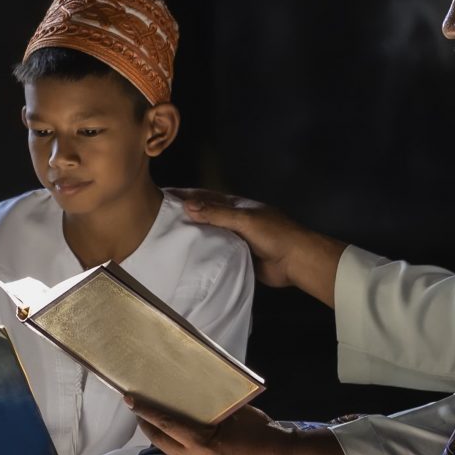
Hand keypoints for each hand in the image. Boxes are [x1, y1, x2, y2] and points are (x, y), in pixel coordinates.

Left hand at [122, 400, 303, 454]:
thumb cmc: (260, 431)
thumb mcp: (234, 414)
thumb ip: (210, 409)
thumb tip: (191, 398)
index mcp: (202, 445)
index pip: (167, 425)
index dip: (147, 412)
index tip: (131, 400)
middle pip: (161, 442)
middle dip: (147, 425)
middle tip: (139, 408)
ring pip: (170, 453)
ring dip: (160, 437)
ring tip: (154, 420)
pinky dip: (174, 446)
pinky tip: (176, 436)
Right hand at [165, 188, 346, 304]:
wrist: (295, 261)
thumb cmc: (275, 234)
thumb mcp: (244, 220)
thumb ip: (217, 214)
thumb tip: (187, 205)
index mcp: (237, 206)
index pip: (206, 197)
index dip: (185, 195)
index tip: (163, 194)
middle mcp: (234, 220)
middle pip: (205, 216)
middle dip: (185, 215)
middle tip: (159, 218)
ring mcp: (235, 238)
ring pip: (209, 235)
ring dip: (193, 235)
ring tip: (167, 238)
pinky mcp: (237, 256)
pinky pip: (216, 252)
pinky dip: (203, 253)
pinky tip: (188, 256)